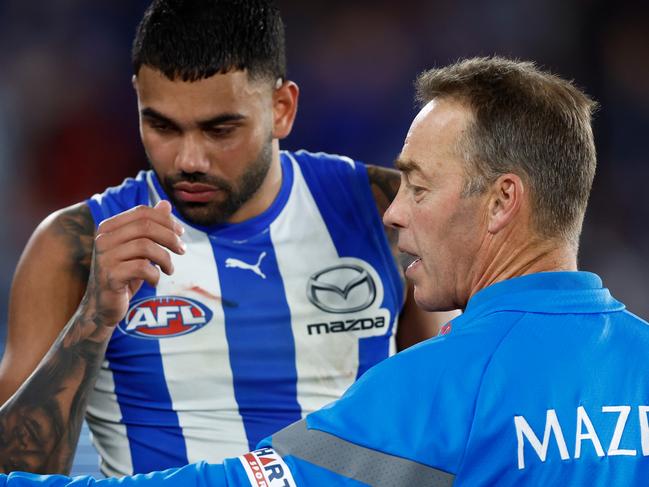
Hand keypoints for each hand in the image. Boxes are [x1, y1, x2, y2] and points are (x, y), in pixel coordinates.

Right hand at [83, 201, 185, 326]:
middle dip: (170, 237)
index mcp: (108, 227)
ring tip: (169, 269)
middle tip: (182, 250)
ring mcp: (105, 257)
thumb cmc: (124, 274)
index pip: (142, 212)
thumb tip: (166, 204)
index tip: (181, 233)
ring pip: (146, 247)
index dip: (166, 220)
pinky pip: (142, 268)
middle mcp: (103, 239)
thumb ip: (150, 226)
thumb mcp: (139, 249)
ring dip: (165, 258)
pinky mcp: (110, 276)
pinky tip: (155, 281)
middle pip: (146, 227)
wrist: (103, 306)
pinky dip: (155, 274)